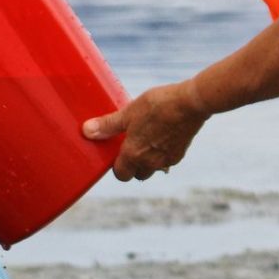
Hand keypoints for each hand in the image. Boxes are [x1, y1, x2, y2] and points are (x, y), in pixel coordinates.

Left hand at [82, 81, 208, 181]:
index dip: (117, 166)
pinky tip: (162, 136)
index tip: (117, 151)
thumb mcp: (129, 112)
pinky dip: (161, 154)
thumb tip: (86, 131)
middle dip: (132, 165)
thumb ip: (107, 125)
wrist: (191, 103)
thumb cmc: (158, 105)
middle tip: (130, 145)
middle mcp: (150, 163)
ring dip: (147, 161)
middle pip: (137, 174)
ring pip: (152, 169)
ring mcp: (166, 160)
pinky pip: (166, 161)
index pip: (120, 174)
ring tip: (146, 140)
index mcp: (134, 154)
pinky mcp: (179, 154)